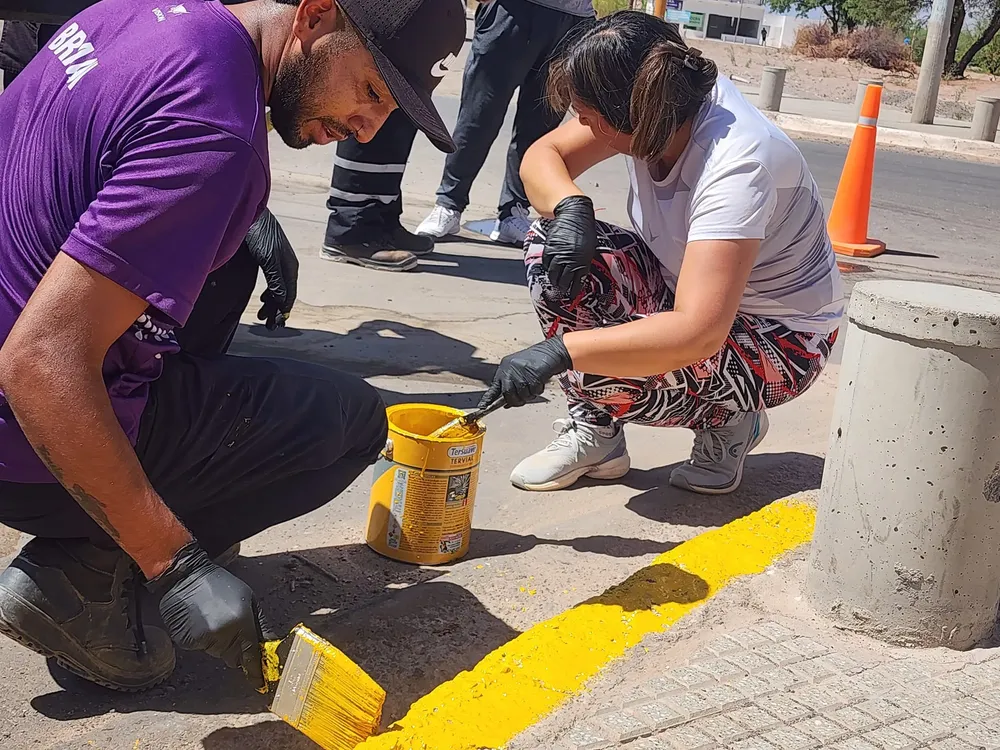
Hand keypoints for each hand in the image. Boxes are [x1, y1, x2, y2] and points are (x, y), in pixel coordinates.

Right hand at [148, 542, 265, 689]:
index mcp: (242, 623)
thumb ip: (261, 624)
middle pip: (235, 658)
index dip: (256, 671)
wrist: (187, 577)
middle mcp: (223, 634)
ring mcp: (204, 639)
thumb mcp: (250, 599)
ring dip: (220, 643)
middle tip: (232, 628)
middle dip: (237, 649)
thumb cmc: (222, 585)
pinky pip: (202, 648)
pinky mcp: (187, 641)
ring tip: (215, 619)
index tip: (260, 684)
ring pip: (218, 653)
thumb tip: (270, 645)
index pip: (251, 655)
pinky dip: (203, 640)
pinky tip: (201, 622)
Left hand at [244, 209, 298, 329]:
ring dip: (272, 302)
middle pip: (285, 293)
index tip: (275, 325)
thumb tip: (283, 303)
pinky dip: (269, 292)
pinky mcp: (268, 255)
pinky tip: (263, 296)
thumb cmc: (258, 232)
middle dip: (277, 310)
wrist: (247, 208)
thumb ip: (277, 281)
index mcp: (290, 266)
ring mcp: (278, 259)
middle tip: (267, 324)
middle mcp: (287, 264)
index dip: (282, 311)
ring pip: (279, 287)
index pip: (289, 295)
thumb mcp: (269, 258)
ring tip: (262, 314)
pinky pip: (273, 280)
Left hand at [479, 337, 572, 408]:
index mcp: (504, 368)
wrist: (551, 351)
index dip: (488, 399)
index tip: (482, 407)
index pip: (494, 387)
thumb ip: (511, 385)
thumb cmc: (536, 360)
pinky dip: (538, 390)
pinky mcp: (532, 375)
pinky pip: (533, 392)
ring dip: (529, 395)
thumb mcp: (519, 370)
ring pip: (521, 395)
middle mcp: (510, 370)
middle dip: (515, 401)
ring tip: (534, 385)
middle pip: (507, 394)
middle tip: (522, 399)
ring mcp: (521, 372)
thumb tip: (506, 403)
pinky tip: (540, 381)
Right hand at [542, 196, 597, 298]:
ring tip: (553, 284)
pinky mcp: (550, 248)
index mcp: (583, 260)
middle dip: (562, 288)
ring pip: (554, 273)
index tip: (572, 294)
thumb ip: (583, 259)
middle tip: (560, 293)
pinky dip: (548, 268)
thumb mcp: (589, 246)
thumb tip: (580, 271)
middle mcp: (571, 259)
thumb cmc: (584, 228)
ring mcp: (559, 254)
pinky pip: (547, 262)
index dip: (574, 289)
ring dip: (553, 280)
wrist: (573, 213)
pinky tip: (549, 271)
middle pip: (564, 279)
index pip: (577, 280)